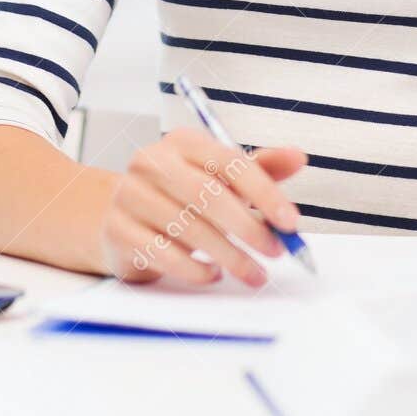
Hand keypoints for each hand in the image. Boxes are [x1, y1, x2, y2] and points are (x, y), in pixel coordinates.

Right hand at [96, 128, 306, 286]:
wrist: (120, 217)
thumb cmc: (181, 195)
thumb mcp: (219, 176)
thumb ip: (259, 168)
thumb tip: (298, 157)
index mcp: (183, 142)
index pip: (230, 162)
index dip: (265, 192)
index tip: (291, 221)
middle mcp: (152, 162)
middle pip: (208, 195)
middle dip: (249, 227)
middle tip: (276, 252)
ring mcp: (131, 195)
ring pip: (188, 227)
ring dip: (229, 255)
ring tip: (253, 272)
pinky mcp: (118, 230)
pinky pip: (163, 253)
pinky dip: (194, 268)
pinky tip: (214, 274)